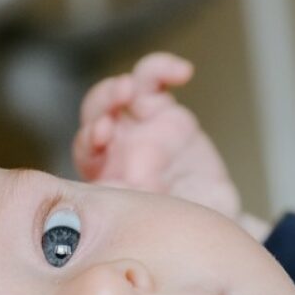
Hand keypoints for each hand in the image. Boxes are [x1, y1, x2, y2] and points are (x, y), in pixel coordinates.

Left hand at [73, 52, 241, 219]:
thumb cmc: (172, 224)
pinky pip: (155, 80)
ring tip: (132, 89)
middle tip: (118, 101)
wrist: (208, 217)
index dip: (90, 139)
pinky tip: (183, 72)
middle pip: (97, 111)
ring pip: (122, 90)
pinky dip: (164, 69)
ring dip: (123, 85)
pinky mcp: (164, 111)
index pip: (86, 149)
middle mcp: (116, 145)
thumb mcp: (154, 219)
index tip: (103, 134)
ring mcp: (139, 125)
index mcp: (103, 173)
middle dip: (103, 103)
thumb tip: (125, 193)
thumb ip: (137, 204)